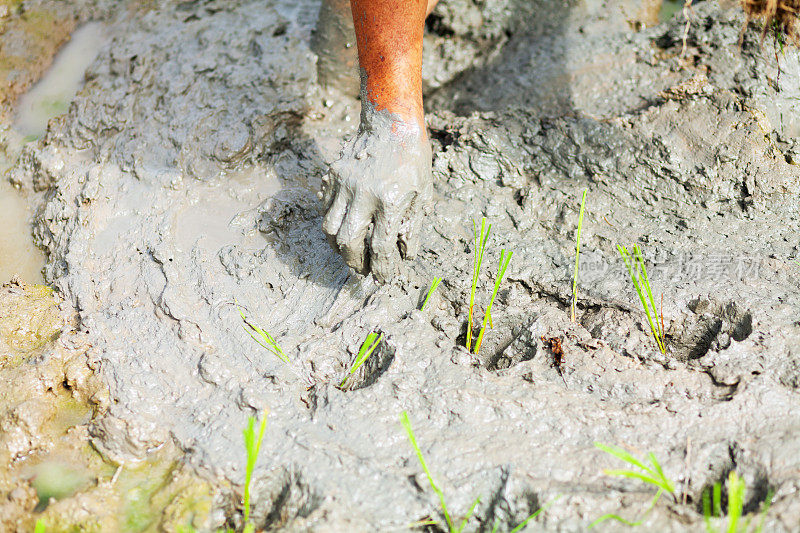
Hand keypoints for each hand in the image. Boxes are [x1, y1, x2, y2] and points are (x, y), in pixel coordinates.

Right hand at [321, 120, 431, 282]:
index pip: (380, 247)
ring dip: (338, 247)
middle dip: (354, 263)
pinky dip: (333, 226)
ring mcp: (345, 184)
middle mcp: (364, 194)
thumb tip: (404, 256)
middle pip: (348, 242)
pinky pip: (326, 209)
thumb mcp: (422, 193)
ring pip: (330, 228)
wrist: (391, 122)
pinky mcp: (333, 176)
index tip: (383, 278)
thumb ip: (412, 227)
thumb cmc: (412, 159)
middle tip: (362, 270)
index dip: (382, 268)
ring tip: (350, 254)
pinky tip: (344, 230)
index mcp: (390, 200)